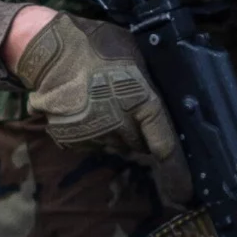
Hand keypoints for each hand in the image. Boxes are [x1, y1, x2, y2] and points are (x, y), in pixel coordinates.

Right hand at [10, 12, 179, 166]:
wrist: (49, 51)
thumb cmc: (97, 45)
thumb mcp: (135, 56)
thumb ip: (149, 84)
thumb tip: (167, 99)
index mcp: (142, 103)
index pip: (165, 145)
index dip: (177, 170)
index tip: (186, 190)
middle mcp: (120, 125)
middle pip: (140, 146)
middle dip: (140, 135)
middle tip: (129, 111)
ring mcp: (94, 135)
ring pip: (116, 145)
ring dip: (116, 134)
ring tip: (104, 105)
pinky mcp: (72, 140)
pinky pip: (92, 143)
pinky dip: (92, 133)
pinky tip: (85, 109)